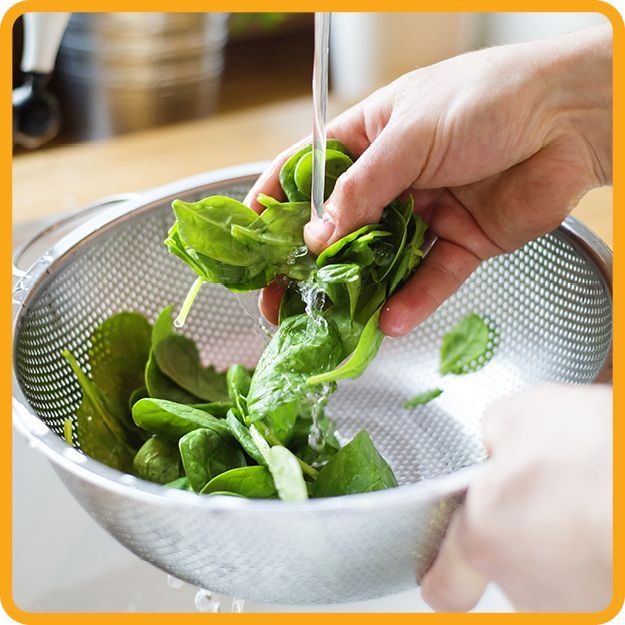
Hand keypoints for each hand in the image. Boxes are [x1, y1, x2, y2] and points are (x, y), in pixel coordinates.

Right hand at [247, 25, 611, 334]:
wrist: (571, 116)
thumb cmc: (487, 99)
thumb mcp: (410, 134)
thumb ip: (363, 189)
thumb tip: (316, 235)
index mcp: (373, 137)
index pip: (310, 172)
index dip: (276, 202)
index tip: (249, 236)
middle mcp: (394, 178)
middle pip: (339, 227)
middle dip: (307, 264)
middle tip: (279, 299)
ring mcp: (427, 212)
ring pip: (381, 260)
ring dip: (356, 291)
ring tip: (329, 322)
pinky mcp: (463, 242)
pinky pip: (431, 277)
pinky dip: (412, 300)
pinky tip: (389, 320)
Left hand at [420, 384, 611, 612]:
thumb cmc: (598, 451)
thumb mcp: (520, 414)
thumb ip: (488, 435)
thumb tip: (491, 445)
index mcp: (485, 536)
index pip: (444, 589)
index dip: (442, 579)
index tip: (441, 575)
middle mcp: (526, 582)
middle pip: (505, 563)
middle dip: (517, 528)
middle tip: (544, 490)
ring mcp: (577, 601)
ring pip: (551, 569)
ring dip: (560, 536)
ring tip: (582, 496)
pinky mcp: (613, 603)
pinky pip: (588, 572)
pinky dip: (593, 546)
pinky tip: (602, 513)